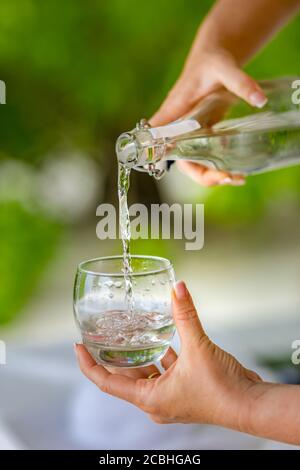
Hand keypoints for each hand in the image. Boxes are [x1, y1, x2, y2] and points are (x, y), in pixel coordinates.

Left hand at [75, 281, 260, 427]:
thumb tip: (178, 289)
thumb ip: (185, 316)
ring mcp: (170, 398)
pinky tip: (164, 340)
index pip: (106, 383)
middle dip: (116, 356)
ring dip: (141, 355)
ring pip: (147, 374)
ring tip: (132, 333)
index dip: (88, 365)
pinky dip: (162, 358)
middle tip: (105, 334)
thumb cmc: (222, 388)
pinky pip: (165, 373)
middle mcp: (156, 402)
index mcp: (149, 399)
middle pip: (126, 377)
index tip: (79, 346)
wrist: (250, 405)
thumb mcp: (198, 347)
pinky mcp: (184, 392)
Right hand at [150, 48, 265, 186]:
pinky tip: (238, 171)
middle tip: (228, 177)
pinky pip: (206, 157)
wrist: (214, 59)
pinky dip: (219, 167)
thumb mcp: (224, 68)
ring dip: (213, 175)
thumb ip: (240, 82)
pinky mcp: (202, 136)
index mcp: (173, 114)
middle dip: (204, 175)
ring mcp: (190, 136)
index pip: (162, 144)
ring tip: (238, 178)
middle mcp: (178, 130)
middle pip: (183, 162)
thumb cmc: (212, 61)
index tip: (200, 171)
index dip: (176, 162)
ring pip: (196, 163)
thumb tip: (260, 100)